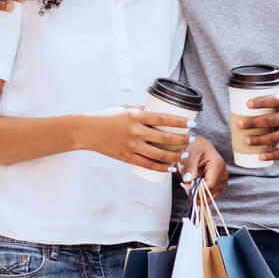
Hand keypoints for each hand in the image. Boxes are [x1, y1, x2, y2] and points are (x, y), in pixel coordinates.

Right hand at [79, 107, 193, 171]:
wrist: (87, 131)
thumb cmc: (107, 117)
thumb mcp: (125, 109)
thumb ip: (142, 111)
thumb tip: (159, 111)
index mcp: (136, 116)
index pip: (163, 119)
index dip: (179, 122)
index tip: (191, 124)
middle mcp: (135, 131)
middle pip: (164, 138)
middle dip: (181, 140)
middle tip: (191, 139)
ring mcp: (131, 146)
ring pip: (159, 154)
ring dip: (175, 155)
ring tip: (183, 154)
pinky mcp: (127, 157)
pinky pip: (148, 164)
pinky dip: (161, 167)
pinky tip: (171, 168)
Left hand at [179, 136, 227, 195]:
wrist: (201, 146)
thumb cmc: (197, 147)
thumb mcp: (191, 154)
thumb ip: (190, 167)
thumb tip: (189, 181)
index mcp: (218, 165)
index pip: (209, 185)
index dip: (196, 189)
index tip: (186, 186)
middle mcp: (223, 174)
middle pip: (208, 192)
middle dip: (195, 189)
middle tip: (186, 181)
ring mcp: (222, 181)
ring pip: (207, 195)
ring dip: (196, 190)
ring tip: (191, 178)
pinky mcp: (219, 185)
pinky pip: (207, 194)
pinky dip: (199, 190)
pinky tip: (195, 182)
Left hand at [239, 88, 278, 160]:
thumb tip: (258, 97)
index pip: (274, 100)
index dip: (260, 102)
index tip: (247, 104)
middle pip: (270, 120)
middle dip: (252, 123)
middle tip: (239, 124)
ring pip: (274, 138)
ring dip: (257, 140)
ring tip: (245, 140)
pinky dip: (271, 155)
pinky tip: (260, 156)